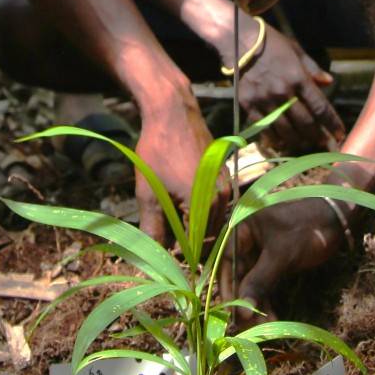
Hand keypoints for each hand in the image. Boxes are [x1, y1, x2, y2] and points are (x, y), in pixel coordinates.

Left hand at [134, 87, 215, 243]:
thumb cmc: (158, 151)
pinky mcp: (224, 177)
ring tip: (170, 219)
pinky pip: (214, 205)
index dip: (179, 255)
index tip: (164, 256)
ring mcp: (226, 187)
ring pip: (211, 222)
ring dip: (193, 226)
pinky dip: (200, 210)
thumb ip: (153, 230)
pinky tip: (180, 201)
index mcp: (204, 206)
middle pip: (206, 237)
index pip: (195, 248)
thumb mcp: (149, 194)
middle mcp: (221, 199)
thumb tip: (152, 260)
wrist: (172, 113)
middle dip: (187, 242)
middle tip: (164, 237)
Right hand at [236, 198, 346, 316]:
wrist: (339, 218)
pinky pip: (267, 283)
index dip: (228, 288)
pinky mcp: (276, 261)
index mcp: (242, 227)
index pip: (227, 261)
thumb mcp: (281, 254)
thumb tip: (242, 310)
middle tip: (248, 326)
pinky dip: (269, 300)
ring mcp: (262, 251)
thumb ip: (260, 280)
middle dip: (245, 300)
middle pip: (239, 274)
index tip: (231, 312)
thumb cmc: (308, 228)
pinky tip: (273, 318)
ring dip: (258, 304)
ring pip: (253, 282)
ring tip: (264, 328)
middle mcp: (248, 239)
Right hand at [237, 23, 343, 152]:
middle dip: (318, 136)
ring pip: (285, 130)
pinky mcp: (248, 105)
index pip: (320, 107)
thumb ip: (313, 68)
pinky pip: (263, 129)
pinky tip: (280, 144)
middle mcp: (283, 92)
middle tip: (324, 144)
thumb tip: (329, 82)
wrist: (238, 40)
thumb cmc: (271, 43)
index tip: (339, 134)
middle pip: (305, 123)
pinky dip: (274, 139)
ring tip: (304, 144)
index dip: (332, 124)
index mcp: (298, 77)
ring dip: (298, 141)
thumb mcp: (296, 50)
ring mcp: (265, 100)